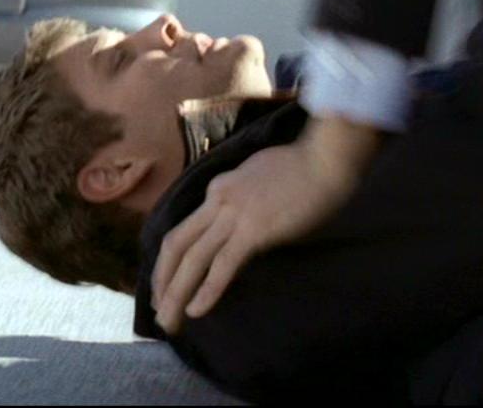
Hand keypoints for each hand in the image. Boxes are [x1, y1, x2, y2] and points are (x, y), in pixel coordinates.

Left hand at [151, 117, 378, 334]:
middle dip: (162, 280)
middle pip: (176, 245)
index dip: (170, 260)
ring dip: (175, 293)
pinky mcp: (253, 231)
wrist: (326, 158)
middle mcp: (216, 201)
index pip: (185, 228)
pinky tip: (196, 311)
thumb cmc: (305, 166)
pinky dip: (207, 290)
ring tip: (168, 323)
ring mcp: (233, 215)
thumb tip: (245, 219)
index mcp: (218, 189)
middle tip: (156, 311)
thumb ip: (244, 198)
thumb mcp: (259, 177)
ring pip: (192, 259)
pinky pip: (222, 266)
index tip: (166, 283)